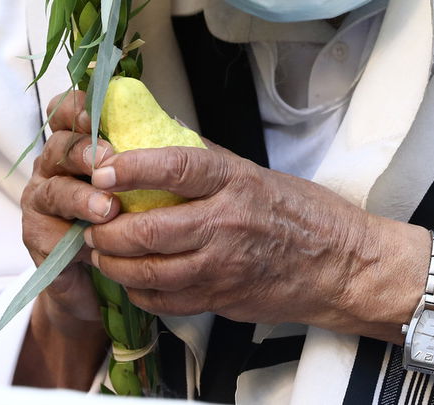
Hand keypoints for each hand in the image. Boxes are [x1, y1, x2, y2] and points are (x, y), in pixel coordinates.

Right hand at [19, 89, 122, 331]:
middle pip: (59, 147)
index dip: (76, 109)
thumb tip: (174, 125)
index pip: (65, 112)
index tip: (94, 116)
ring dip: (82, 198)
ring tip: (108, 209)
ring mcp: (40, 202)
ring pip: (55, 191)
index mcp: (75, 143)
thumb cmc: (126, 217)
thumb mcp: (137, 180)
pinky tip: (94, 244)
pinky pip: (50, 234)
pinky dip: (73, 239)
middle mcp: (53, 167)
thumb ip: (144, 153)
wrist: (106, 275)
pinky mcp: (38, 237)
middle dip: (84, 152)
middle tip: (108, 160)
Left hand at [84, 142, 427, 341]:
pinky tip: (132, 280)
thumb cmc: (298, 212)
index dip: (132, 168)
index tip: (103, 168)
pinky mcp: (222, 298)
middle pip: (151, 229)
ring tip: (101, 252)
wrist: (340, 264)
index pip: (174, 169)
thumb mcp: (254, 171)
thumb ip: (205, 158)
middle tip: (93, 221)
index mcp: (235, 182)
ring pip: (150, 271)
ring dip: (115, 264)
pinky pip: (166, 300)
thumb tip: (157, 133)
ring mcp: (223, 266)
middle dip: (109, 229)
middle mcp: (227, 223)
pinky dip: (140, 292)